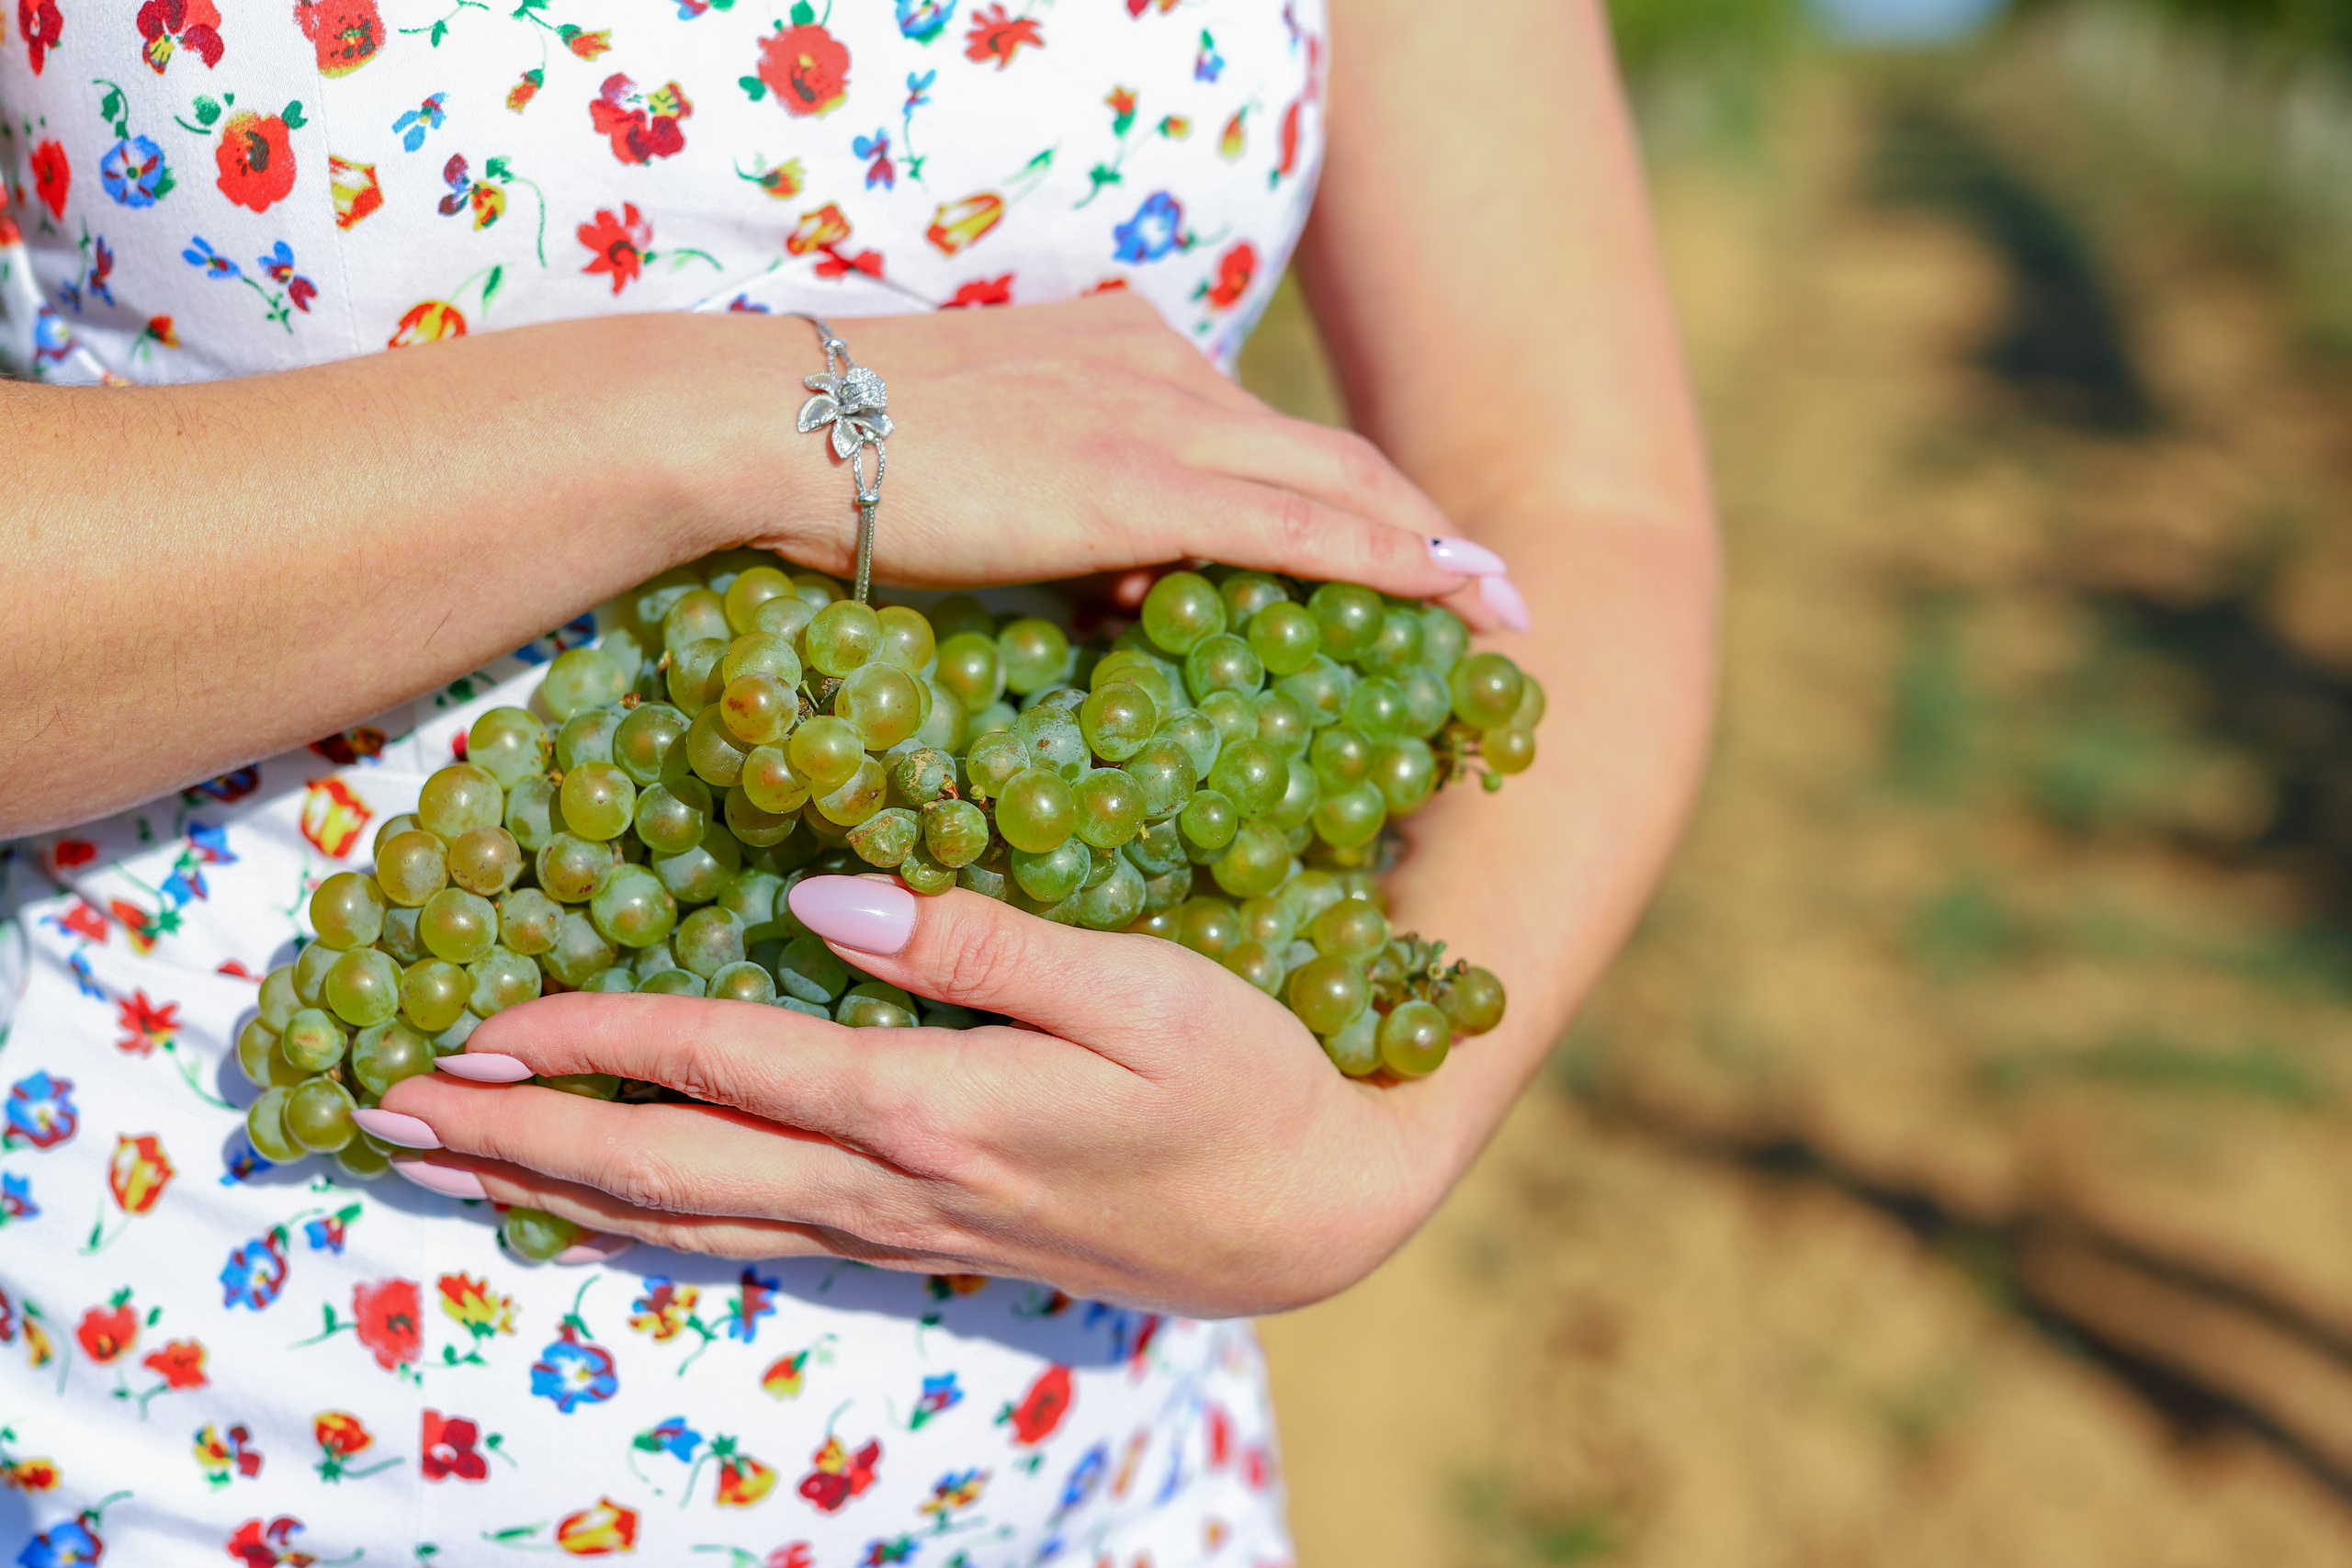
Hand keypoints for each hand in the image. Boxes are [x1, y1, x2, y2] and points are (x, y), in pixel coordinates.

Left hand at [369, 877, 1447, 1315]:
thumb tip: (824, 901)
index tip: (466, 1019)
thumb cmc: (1243, 1079)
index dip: (586, 1042)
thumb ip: (980, 941)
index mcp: (927, 1103)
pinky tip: (612, 1210)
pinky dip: (656, 1227)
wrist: (1314, 1215)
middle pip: (664, 1168)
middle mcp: (889, 1181)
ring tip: (450, 1168)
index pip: (717, 1066)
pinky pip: (756, 1237)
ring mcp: (903, 1225)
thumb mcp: (1138, 987)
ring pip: (694, 1220)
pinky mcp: (927, 1240)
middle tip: (382, 1115)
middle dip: (515, 1137)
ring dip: (559, 1191)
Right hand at [709, 292, 1523, 628]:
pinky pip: (1300, 525)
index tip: (1403, 552)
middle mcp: (1162, 369)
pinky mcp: (1142, 479)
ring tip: (1497, 607)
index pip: (1265, 438)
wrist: (774, 423)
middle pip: (1327, 454)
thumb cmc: (844, 462)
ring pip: (1337, 483)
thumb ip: (1074, 521)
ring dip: (1428, 548)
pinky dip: (1388, 559)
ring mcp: (1158, 417)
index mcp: (1124, 357)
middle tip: (1493, 587)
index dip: (1346, 498)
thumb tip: (1130, 594)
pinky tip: (1450, 594)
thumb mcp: (987, 482)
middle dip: (1422, 523)